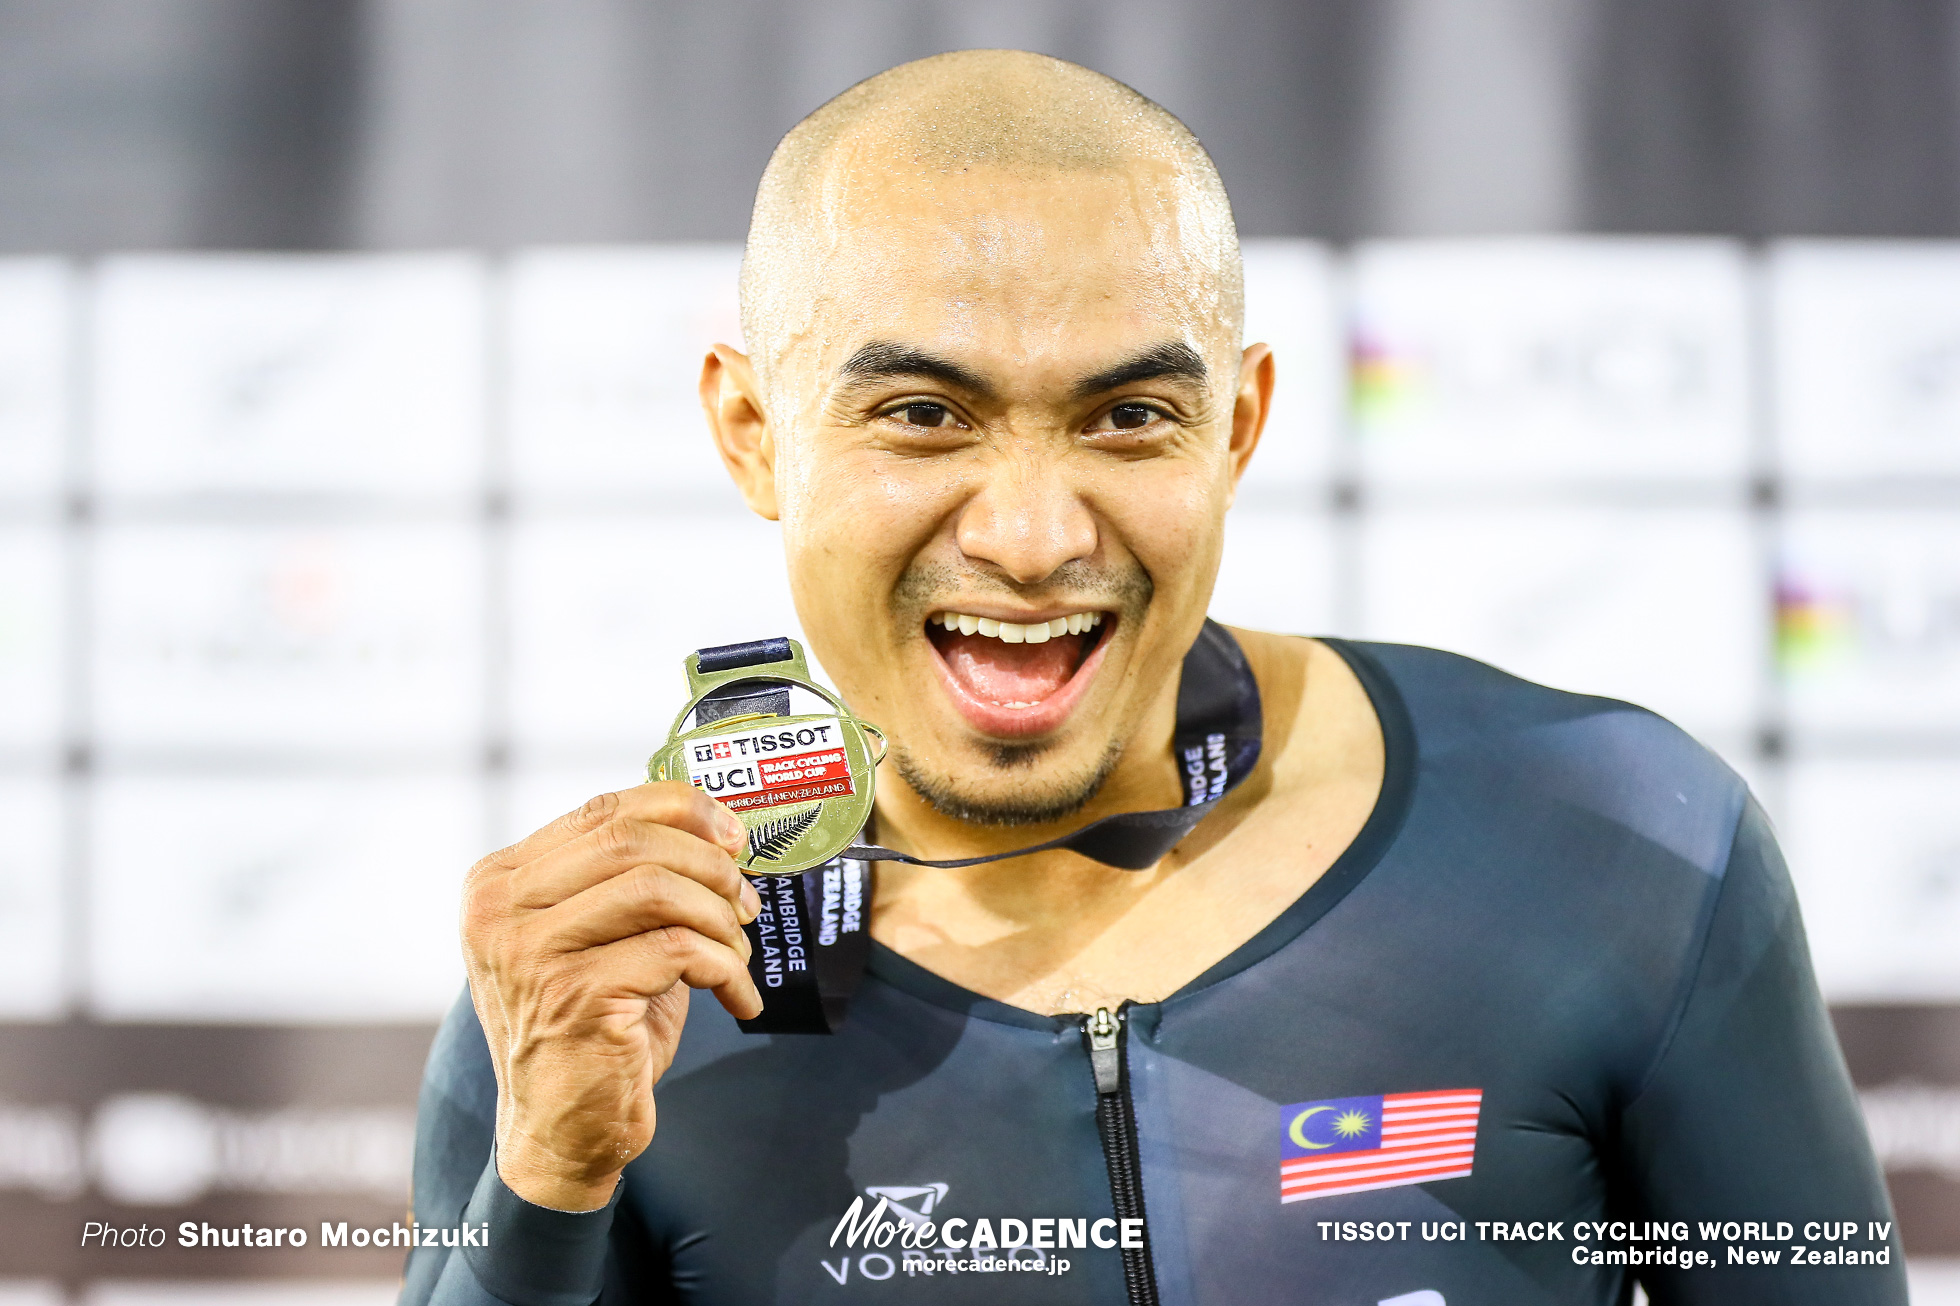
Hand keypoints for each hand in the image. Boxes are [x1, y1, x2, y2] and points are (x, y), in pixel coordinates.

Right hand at [461, 783, 762, 1211]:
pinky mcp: (573, 996)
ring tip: (738, 953)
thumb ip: (632, 876)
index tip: (735, 835)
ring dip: (719, 917)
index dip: (683, 810)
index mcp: (500, 881)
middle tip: (746, 901)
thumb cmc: (595, 1026)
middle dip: (708, 864)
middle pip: (632, 841)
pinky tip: (738, 998)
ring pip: (657, 888)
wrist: (561, 1129)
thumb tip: (718, 825)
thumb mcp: (601, 936)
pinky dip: (725, 969)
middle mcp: (500, 909)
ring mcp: (529, 952)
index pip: (604, 810)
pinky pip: (678, 951)